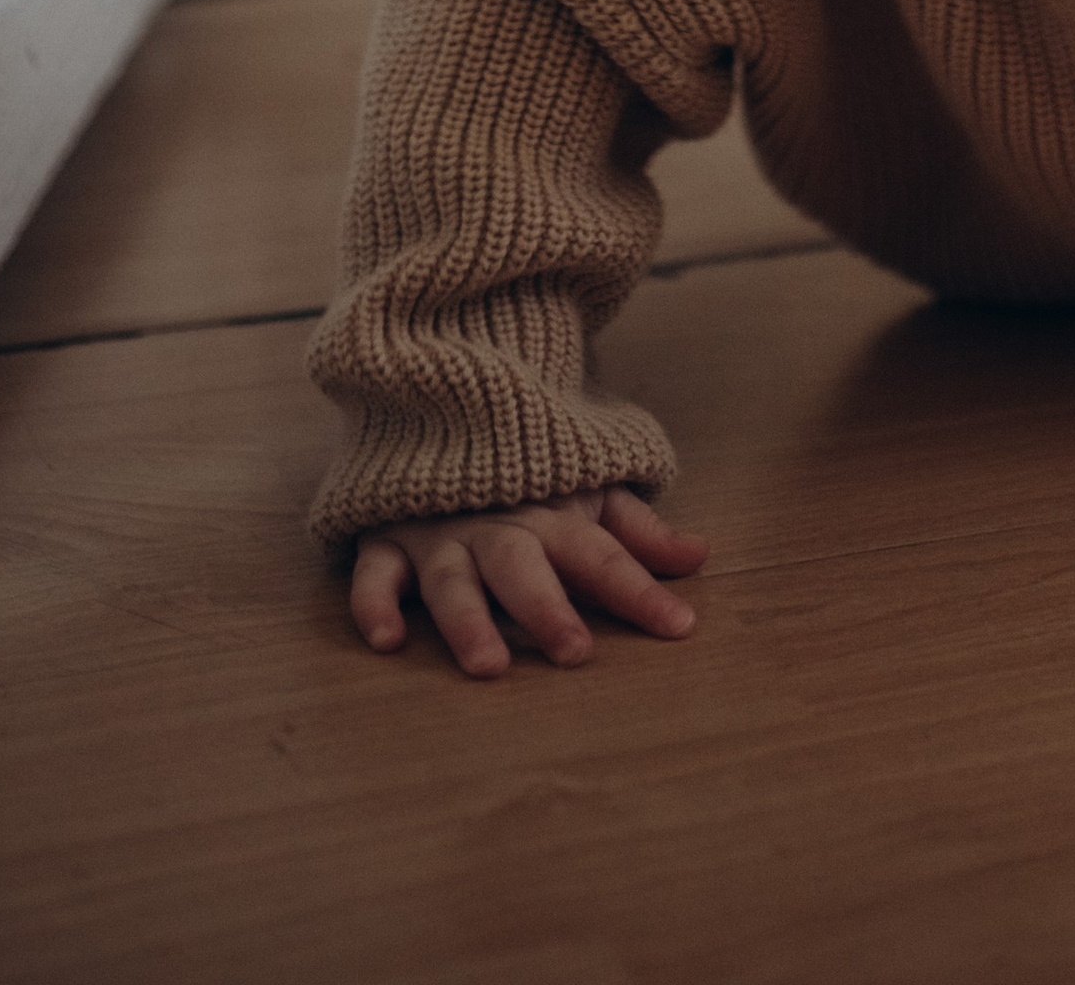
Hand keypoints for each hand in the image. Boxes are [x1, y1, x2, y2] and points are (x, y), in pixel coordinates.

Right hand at [347, 488, 709, 676]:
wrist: (446, 407)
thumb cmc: (529, 476)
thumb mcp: (589, 490)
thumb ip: (637, 532)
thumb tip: (699, 556)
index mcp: (553, 517)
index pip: (604, 556)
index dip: (641, 591)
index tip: (681, 629)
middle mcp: (498, 526)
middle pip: (525, 568)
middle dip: (549, 609)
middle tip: (575, 653)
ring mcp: (440, 532)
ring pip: (453, 578)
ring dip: (468, 620)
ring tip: (488, 666)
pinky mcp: (389, 538)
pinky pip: (376, 571)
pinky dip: (374, 603)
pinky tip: (387, 640)